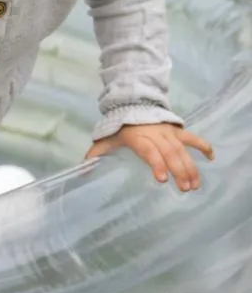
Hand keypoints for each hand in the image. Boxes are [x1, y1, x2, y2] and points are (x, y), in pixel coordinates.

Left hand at [85, 123, 212, 190]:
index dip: (156, 164)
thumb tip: (81, 170)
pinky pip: (192, 137)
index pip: (148, 151)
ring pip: (182, 149)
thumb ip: (95, 154)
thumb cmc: (119, 128)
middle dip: (178, 171)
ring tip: (195, 184)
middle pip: (170, 153)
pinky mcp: (177, 130)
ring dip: (191, 166)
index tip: (162, 179)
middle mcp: (155, 134)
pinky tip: (212, 158)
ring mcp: (168, 132)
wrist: (133, 104)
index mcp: (137, 137)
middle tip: (184, 189)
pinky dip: (203, 146)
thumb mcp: (105, 139)